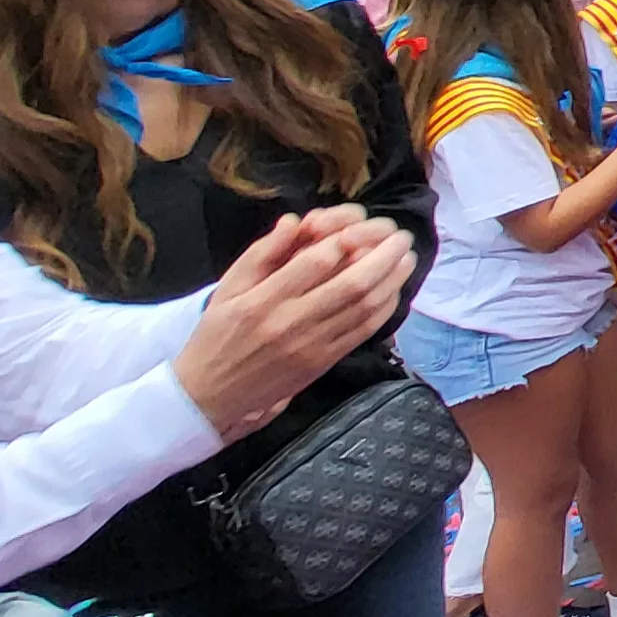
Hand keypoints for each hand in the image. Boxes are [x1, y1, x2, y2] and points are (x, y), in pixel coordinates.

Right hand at [172, 207, 418, 438]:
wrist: (210, 395)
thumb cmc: (217, 335)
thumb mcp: (227, 289)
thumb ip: (261, 254)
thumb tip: (293, 221)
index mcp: (262, 301)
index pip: (314, 263)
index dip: (343, 240)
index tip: (358, 227)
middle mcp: (291, 324)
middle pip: (351, 285)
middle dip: (383, 256)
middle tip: (400, 236)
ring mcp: (312, 346)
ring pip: (365, 308)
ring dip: (392, 280)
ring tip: (406, 257)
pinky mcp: (324, 363)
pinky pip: (363, 332)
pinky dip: (384, 308)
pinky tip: (393, 289)